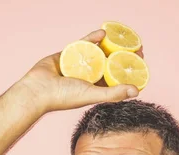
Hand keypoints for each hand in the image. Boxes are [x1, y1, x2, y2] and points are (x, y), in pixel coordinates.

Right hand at [20, 29, 141, 113]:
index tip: (140, 60)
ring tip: (122, 38)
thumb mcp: (93, 94)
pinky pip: (82, 44)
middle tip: (136, 47)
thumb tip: (137, 91)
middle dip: (122, 55)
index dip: (128, 69)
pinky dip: (91, 38)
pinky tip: (102, 33)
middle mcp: (89, 77)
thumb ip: (114, 93)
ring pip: (97, 52)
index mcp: (95, 88)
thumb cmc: (65, 96)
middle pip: (109, 63)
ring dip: (109, 45)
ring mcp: (78, 65)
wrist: (38, 90)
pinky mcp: (68, 54)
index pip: (116, 77)